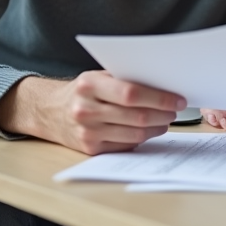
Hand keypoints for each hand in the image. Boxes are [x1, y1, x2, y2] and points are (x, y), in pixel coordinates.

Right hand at [0, 71, 184, 154]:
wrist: (48, 111)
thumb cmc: (81, 91)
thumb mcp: (97, 76)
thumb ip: (124, 78)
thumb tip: (163, 83)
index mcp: (89, 84)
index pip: (132, 93)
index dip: (159, 98)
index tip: (178, 99)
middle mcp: (86, 109)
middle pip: (136, 115)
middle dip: (163, 113)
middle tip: (176, 109)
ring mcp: (87, 132)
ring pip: (135, 133)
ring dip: (157, 127)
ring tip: (166, 120)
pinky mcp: (90, 148)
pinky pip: (126, 144)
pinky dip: (143, 137)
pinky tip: (150, 129)